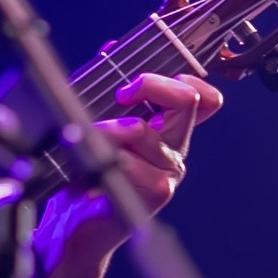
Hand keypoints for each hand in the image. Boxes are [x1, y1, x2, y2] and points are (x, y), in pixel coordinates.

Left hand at [32, 71, 225, 277]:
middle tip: (121, 95)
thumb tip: (112, 50)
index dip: (181, 77)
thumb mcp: (99, 124)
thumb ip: (112, 92)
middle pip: (188, 99)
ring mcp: (167, 173)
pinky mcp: (155, 193)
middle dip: (149, 84)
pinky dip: (102, 154)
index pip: (204, 97)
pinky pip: (129, 160)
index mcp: (169, 133)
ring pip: (143, 129)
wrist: (74, 227)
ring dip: (107, 128)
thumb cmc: (86, 177)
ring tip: (89, 142)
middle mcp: (174, 152)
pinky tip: (90, 169)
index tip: (139, 81)